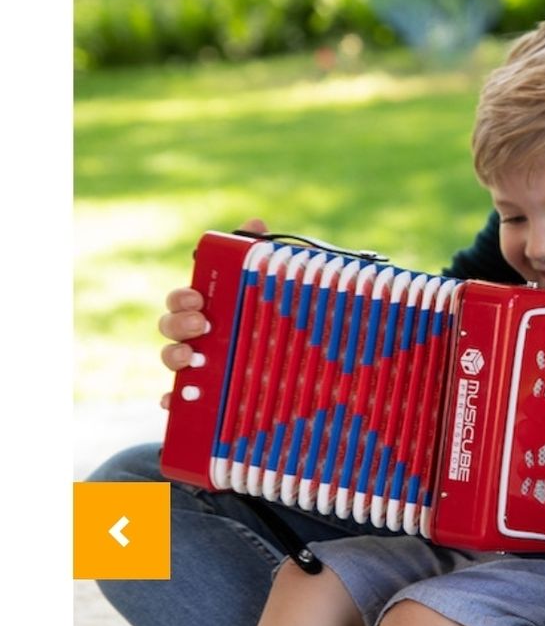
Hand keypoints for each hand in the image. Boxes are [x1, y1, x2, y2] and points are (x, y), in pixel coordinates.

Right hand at [158, 219, 267, 408]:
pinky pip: (179, 401)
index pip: (181, 300)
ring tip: (192, 358)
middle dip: (178, 324)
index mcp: (206, 310)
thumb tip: (256, 224)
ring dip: (174, 357)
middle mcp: (196, 337)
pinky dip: (172, 401)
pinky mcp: (203, 396)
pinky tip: (174, 402)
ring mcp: (196, 367)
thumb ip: (258, 259)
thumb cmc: (271, 323)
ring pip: (171, 361)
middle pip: (170, 328)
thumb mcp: (270, 291)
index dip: (182, 298)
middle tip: (202, 324)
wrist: (292, 374)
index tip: (197, 298)